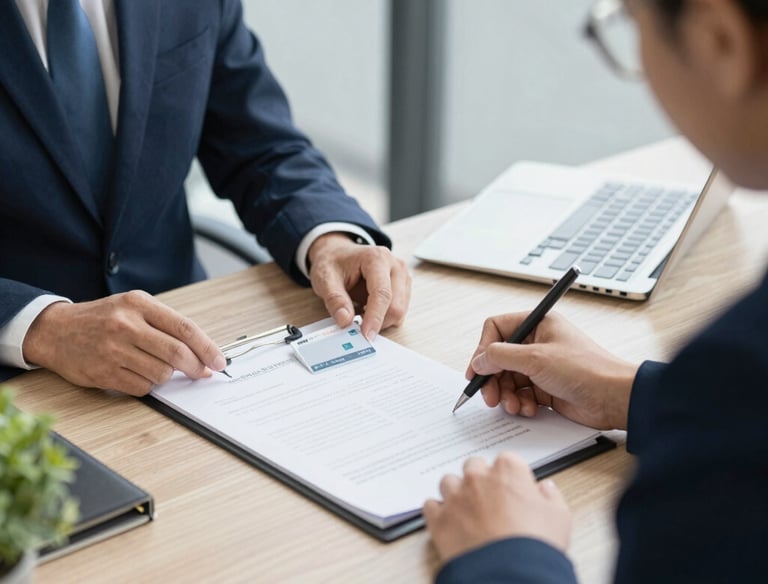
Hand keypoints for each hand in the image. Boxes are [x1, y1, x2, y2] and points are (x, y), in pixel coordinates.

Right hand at [23, 291, 226, 395]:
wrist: (55, 330)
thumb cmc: (102, 319)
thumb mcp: (133, 308)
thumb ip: (166, 325)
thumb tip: (202, 353)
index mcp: (139, 304)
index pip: (184, 328)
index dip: (207, 348)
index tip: (219, 361)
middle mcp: (126, 325)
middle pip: (177, 353)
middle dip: (196, 367)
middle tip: (201, 373)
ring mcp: (113, 350)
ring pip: (161, 373)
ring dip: (167, 376)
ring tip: (156, 367)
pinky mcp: (103, 372)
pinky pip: (142, 387)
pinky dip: (147, 385)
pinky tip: (137, 373)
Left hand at [308, 233, 410, 339]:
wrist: (338, 253)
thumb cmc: (333, 262)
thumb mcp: (325, 278)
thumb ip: (335, 299)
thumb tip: (345, 320)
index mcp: (377, 258)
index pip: (382, 293)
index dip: (375, 317)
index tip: (366, 335)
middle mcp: (395, 266)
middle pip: (396, 305)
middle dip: (378, 321)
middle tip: (357, 324)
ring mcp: (402, 276)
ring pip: (400, 311)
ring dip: (381, 320)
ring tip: (360, 311)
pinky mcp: (403, 287)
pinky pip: (399, 311)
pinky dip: (384, 317)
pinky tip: (368, 309)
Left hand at [423, 453, 570, 562]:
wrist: (509, 573)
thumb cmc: (535, 545)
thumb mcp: (559, 518)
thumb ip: (551, 497)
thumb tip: (546, 489)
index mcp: (508, 470)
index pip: (506, 460)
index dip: (509, 475)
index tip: (512, 487)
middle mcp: (478, 477)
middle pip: (474, 466)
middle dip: (480, 478)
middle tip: (489, 498)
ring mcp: (455, 496)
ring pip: (449, 482)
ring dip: (456, 492)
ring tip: (466, 509)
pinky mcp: (438, 519)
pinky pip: (430, 505)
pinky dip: (437, 511)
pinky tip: (447, 520)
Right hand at [467, 312, 637, 429]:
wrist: (614, 398)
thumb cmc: (585, 369)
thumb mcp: (536, 358)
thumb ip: (501, 356)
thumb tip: (479, 360)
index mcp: (538, 324)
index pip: (497, 329)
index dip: (484, 349)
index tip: (477, 370)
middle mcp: (538, 342)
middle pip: (499, 358)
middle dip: (493, 379)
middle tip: (490, 396)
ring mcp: (542, 366)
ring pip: (508, 379)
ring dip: (506, 394)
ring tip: (513, 405)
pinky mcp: (546, 388)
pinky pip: (521, 394)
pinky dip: (520, 403)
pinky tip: (529, 409)